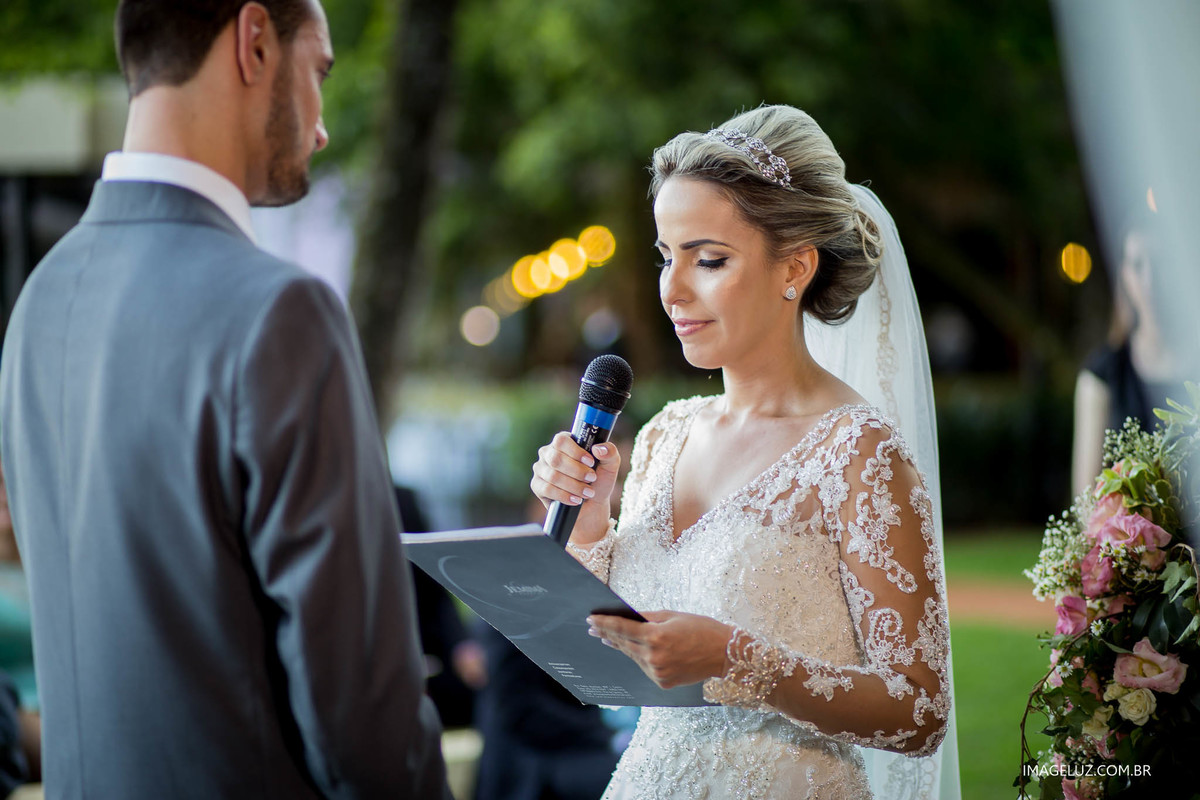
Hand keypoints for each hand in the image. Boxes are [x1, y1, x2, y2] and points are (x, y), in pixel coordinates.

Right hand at [530, 434, 621, 543]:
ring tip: (588, 492)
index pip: (561, 440)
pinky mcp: (537, 486)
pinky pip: (547, 489)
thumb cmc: (599, 480)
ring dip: (574, 486)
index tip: (591, 462)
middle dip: (577, 471)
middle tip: (592, 478)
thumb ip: (610, 453)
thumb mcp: (610, 465)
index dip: (576, 451)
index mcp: (564, 442)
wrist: (592, 505)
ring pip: (553, 476)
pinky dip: (564, 495)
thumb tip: (598, 449)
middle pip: (556, 458)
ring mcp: (541, 469)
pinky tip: (576, 499)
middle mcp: (548, 453)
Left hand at [587, 611, 732, 688]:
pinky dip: (640, 658)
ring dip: (622, 646)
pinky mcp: (662, 682)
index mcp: (657, 636)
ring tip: (608, 637)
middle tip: (593, 628)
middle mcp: (654, 657)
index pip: (622, 628)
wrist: (725, 654)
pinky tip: (635, 650)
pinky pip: (645, 667)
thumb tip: (627, 616)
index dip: (604, 623)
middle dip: (607, 635)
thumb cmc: (702, 629)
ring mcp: (657, 672)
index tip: (591, 619)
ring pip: (633, 657)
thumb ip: (647, 617)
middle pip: (623, 644)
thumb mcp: (673, 616)